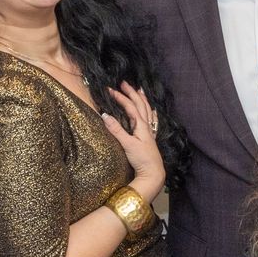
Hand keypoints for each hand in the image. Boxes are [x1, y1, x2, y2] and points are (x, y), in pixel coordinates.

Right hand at [102, 82, 164, 200]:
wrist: (153, 173)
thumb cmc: (141, 159)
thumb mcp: (127, 144)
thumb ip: (116, 130)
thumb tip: (104, 115)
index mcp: (141, 125)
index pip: (130, 106)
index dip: (120, 97)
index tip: (110, 90)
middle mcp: (146, 126)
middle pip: (140, 104)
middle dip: (131, 93)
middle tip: (123, 83)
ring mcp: (149, 132)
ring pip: (147, 110)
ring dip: (142, 99)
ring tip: (139, 90)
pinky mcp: (149, 138)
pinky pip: (151, 120)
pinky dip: (151, 113)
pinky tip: (153, 110)